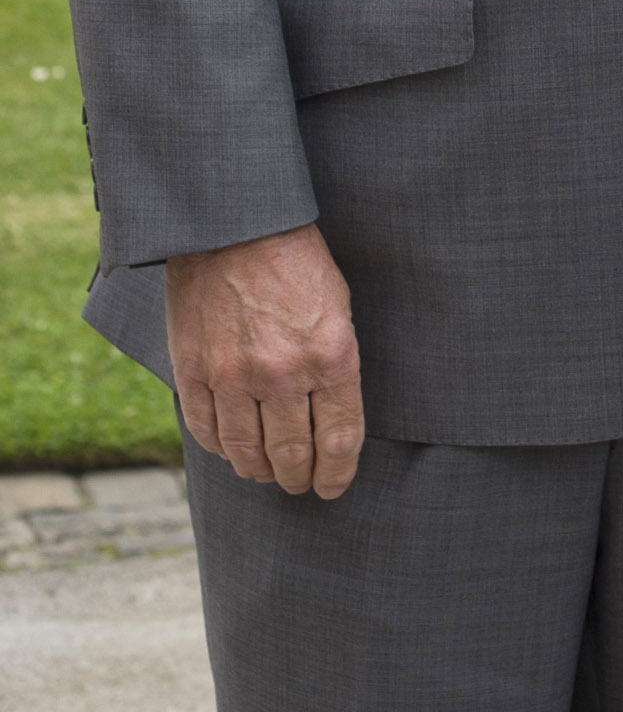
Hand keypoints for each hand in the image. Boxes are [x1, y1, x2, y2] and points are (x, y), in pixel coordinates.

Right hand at [165, 223, 363, 499]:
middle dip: (299, 478)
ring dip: (260, 471)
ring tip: (267, 471)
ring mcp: (234, 375)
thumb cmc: (296, 261)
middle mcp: (283, 373)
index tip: (334, 485)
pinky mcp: (194, 371)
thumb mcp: (338, 305)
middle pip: (292, 455)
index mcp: (330, 354)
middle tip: (300, 483)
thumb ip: (335, 364)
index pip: (339, 440)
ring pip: (246, 453)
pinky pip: (207, 432)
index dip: (337, 473)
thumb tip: (332, 419)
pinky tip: (231, 448)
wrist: (235, 226)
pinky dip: (221, 449)